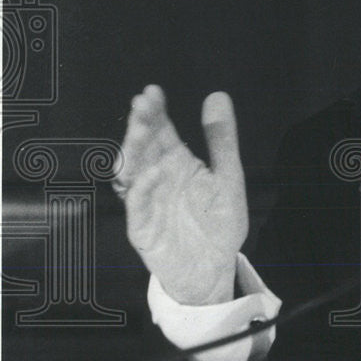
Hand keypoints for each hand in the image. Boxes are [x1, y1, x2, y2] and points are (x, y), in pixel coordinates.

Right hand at [118, 85, 247, 305]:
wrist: (215, 268)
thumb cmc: (219, 223)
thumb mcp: (228, 178)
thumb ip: (222, 140)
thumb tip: (218, 95)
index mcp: (176, 162)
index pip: (160, 131)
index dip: (154, 111)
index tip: (152, 91)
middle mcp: (157, 178)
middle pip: (142, 147)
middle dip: (140, 124)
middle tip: (142, 104)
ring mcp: (146, 202)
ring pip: (131, 172)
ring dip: (133, 151)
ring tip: (142, 131)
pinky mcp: (142, 228)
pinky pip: (136, 206)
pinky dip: (142, 189)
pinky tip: (153, 173)